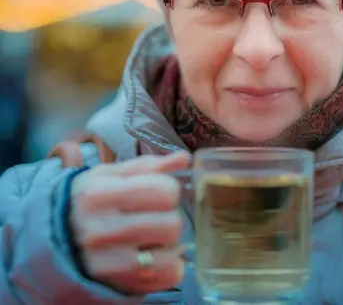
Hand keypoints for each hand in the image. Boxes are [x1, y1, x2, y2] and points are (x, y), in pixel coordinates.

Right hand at [69, 152, 190, 294]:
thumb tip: (184, 158)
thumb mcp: (110, 175)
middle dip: (169, 217)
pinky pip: (169, 276)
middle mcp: (99, 231)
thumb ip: (149, 166)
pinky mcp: (117, 284)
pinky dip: (170, 265)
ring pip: (172, 253)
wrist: (57, 239)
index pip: (164, 190)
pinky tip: (152, 255)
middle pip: (171, 224)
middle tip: (154, 216)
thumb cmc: (91, 201)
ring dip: (168, 243)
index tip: (155, 192)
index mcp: (98, 195)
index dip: (167, 189)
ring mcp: (106, 263)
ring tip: (151, 236)